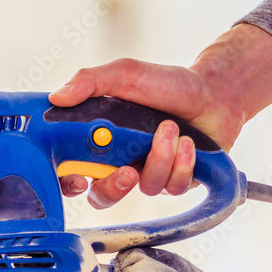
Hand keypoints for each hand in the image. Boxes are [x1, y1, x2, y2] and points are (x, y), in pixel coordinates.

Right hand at [50, 24, 271, 207]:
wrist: (213, 92)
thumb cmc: (167, 83)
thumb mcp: (125, 74)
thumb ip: (91, 82)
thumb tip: (57, 98)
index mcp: (101, 140)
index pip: (71, 171)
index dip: (68, 183)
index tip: (78, 178)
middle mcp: (120, 161)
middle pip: (101, 196)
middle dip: (114, 187)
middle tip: (128, 170)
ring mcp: (149, 174)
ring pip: (145, 187)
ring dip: (161, 158)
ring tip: (171, 128)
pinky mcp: (176, 181)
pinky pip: (173, 187)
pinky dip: (182, 163)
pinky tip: (189, 143)